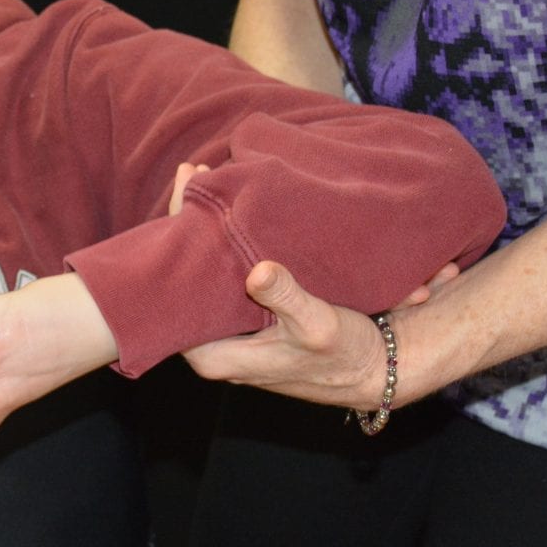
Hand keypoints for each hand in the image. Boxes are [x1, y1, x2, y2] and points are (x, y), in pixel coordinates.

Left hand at [168, 162, 454, 407]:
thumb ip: (287, 299)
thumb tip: (257, 272)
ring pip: (202, 275)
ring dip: (204, 231)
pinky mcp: (244, 321)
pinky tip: (225, 210)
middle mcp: (211, 345)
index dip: (175, 244)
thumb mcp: (319, 325)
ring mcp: (226, 333)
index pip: (174, 295)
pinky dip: (223, 243)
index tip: (183, 198)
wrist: (372, 371)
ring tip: (204, 180)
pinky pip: (222, 277)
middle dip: (183, 227)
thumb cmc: (345, 354)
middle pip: (182, 280)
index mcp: (213, 356)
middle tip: (191, 175)